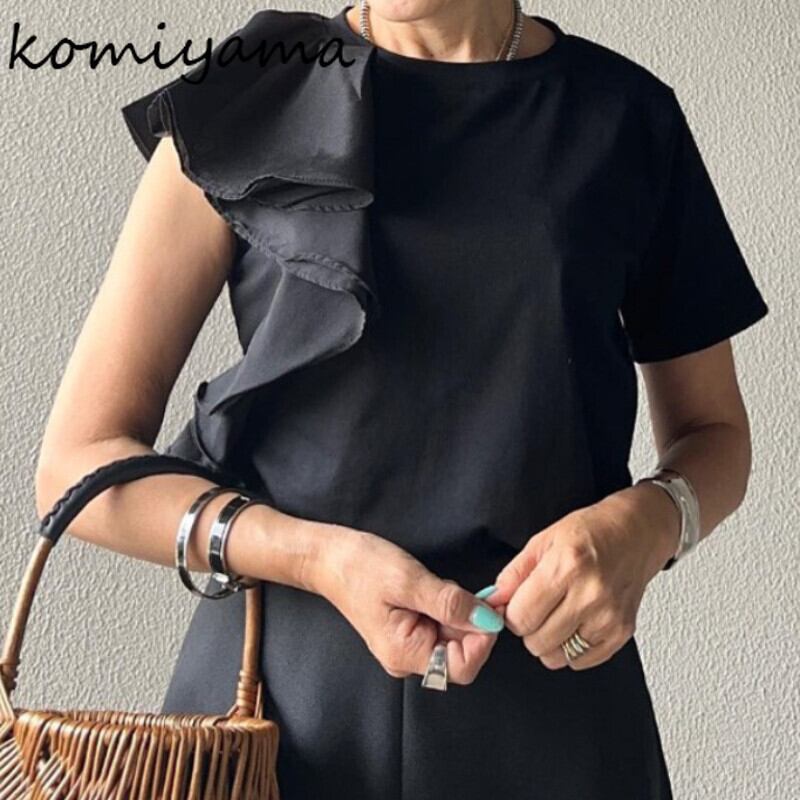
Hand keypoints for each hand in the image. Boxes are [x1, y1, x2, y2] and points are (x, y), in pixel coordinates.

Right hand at [312, 525, 506, 684]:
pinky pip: (442, 627)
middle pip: (461, 653)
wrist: (328, 557)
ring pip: (454, 638)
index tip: (490, 606)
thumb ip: (451, 603)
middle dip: (470, 620)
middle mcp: (407, 659)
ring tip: (435, 585)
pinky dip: (447, 607)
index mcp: (404, 654)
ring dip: (458, 611)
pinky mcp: (409, 632)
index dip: (483, 639)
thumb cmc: (360, 567)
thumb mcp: (409, 580)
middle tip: (458, 587)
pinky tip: (431, 588)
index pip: (462, 667)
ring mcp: (407, 647)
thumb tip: (490, 621)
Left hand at [481, 484, 679, 669]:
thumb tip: (493, 601)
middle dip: (528, 627)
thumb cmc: (591, 531)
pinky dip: (571, 648)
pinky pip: (581, 661)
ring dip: (548, 641)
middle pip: (536, 641)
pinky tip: (575, 623)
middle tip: (537, 607)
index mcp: (567, 566)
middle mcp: (591, 594)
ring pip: (556, 656)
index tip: (514, 604)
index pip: (520, 616)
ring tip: (557, 614)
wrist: (636, 533)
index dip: (510, 613)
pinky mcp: (622, 633)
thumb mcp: (543, 540)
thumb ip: (514, 574)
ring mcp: (609, 617)